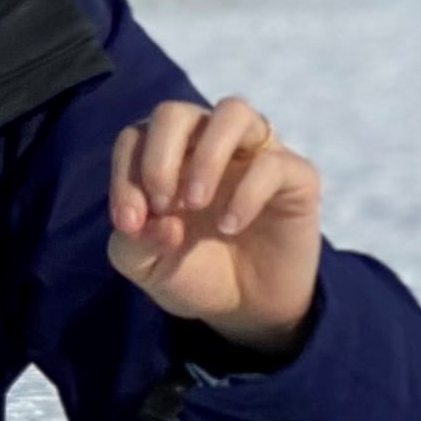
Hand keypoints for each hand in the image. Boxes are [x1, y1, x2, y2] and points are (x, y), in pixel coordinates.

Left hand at [107, 96, 321, 352]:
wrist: (247, 309)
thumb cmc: (192, 272)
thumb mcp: (145, 266)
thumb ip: (132, 243)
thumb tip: (154, 220)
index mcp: (164, 156)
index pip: (134, 138)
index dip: (126, 174)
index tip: (130, 223)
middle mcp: (207, 144)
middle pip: (174, 113)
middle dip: (159, 157)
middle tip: (163, 205)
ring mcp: (253, 154)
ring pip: (233, 111)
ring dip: (206, 155)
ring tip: (195, 203)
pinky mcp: (295, 177)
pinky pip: (274, 162)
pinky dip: (246, 193)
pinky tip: (231, 226)